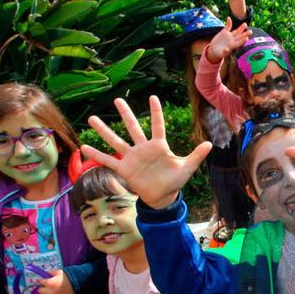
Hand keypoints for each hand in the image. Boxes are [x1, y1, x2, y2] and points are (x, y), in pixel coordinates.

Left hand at [38, 269, 75, 293]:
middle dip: (42, 287)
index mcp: (50, 283)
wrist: (77, 285)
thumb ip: (50, 272)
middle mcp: (49, 291)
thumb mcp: (59, 272)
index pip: (39, 281)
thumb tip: (44, 274)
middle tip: (46, 285)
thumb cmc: (68, 278)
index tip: (42, 279)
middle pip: (40, 290)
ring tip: (49, 290)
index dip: (40, 280)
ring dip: (45, 293)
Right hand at [83, 96, 211, 208]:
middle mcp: (143, 148)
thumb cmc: (175, 181)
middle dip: (126, 114)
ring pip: (116, 141)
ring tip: (91, 118)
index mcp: (159, 146)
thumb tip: (210, 144)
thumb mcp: (187, 168)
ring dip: (104, 130)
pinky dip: (97, 154)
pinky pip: (108, 160)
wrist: (162, 197)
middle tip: (117, 99)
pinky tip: (84, 146)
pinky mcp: (124, 169)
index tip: (153, 97)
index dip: (156, 112)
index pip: (157, 125)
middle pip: (133, 127)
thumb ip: (196, 155)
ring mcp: (132, 157)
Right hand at [206, 19, 250, 63]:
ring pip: (236, 31)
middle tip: (251, 31)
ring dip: (241, 28)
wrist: (214, 49)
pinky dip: (228, 23)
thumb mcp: (220, 54)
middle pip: (240, 36)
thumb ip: (224, 52)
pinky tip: (228, 18)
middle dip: (245, 34)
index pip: (239, 43)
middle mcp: (232, 40)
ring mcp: (229, 36)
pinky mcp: (224, 32)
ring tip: (245, 24)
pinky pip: (228, 26)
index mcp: (232, 46)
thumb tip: (227, 49)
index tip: (246, 38)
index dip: (242, 41)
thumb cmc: (218, 53)